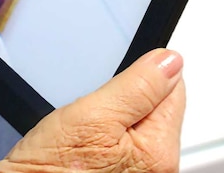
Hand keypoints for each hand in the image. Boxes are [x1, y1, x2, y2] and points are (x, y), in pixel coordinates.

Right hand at [0, 48, 185, 172]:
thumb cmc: (51, 167)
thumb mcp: (91, 114)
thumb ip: (137, 86)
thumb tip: (170, 62)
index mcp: (160, 150)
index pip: (172, 89)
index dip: (141, 77)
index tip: (115, 85)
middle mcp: (160, 168)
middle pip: (157, 108)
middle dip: (126, 102)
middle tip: (92, 114)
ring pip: (138, 124)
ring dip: (114, 119)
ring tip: (85, 133)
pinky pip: (124, 142)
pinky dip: (106, 136)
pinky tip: (85, 144)